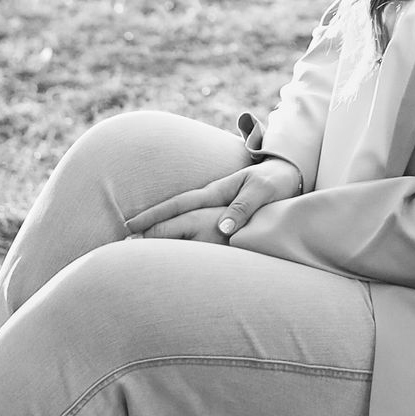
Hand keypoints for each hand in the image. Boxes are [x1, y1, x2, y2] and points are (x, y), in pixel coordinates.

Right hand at [126, 151, 303, 245]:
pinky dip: (180, 230)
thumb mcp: (262, 192)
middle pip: (174, 211)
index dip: (156, 216)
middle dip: (148, 223)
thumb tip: (224, 230)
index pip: (180, 205)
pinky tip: (172, 244)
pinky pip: (195, 221)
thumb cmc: (277, 181)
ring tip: (139, 243)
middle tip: (124, 237)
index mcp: (217, 191)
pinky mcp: (222, 210)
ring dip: (161, 228)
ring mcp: (215, 203)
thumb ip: (244, 208)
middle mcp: (211, 197)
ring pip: (182, 216)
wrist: (290, 171)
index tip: (132, 226)